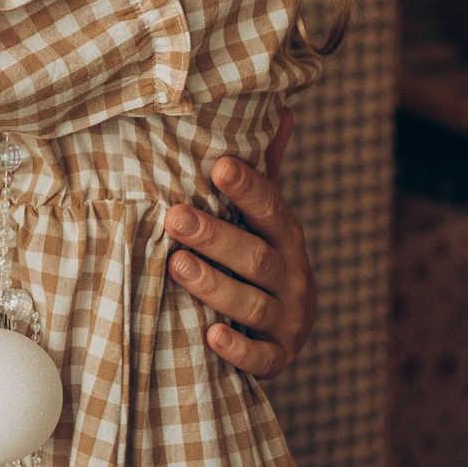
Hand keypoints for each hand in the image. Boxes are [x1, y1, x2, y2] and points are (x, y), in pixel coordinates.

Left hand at [163, 138, 315, 377]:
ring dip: (215, 286)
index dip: (248, 187)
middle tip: (174, 216)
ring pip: (254, 305)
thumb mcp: (265, 217)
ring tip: (176, 265)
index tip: (217, 164)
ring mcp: (288, 320)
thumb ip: (266, 171)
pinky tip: (210, 335)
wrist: (283, 333)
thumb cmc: (259, 257)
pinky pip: (261, 358)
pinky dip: (237, 349)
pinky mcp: (278, 358)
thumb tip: (282, 107)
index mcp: (286, 237)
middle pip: (256, 256)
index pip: (271, 207)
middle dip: (215, 236)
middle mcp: (293, 277)